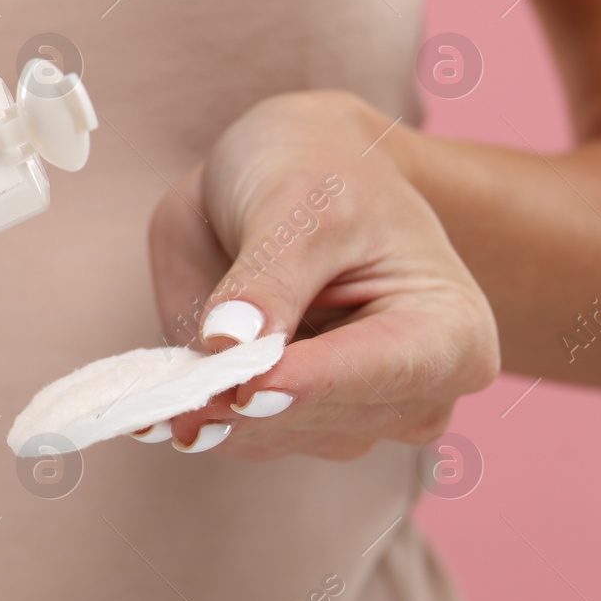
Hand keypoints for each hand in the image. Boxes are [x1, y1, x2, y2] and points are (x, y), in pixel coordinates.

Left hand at [145, 91, 499, 459]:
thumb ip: (267, 278)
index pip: (380, 372)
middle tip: (170, 399)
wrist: (293, 163)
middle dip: (242, 405)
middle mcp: (410, 395)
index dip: (309, 383)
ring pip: (269, 437)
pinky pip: (231, 435)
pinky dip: (188, 417)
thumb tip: (232, 346)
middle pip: (319, 418)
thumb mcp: (298, 203)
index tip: (248, 388)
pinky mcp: (283, 418)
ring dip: (209, 417)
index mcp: (449, 335)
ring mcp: (345, 414)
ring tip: (157, 398)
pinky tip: (150, 409)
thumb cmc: (319, 168)